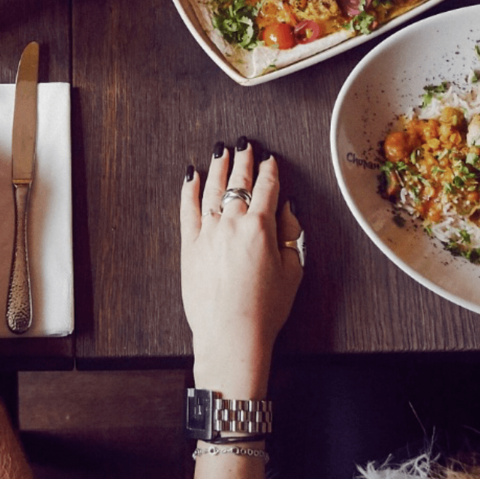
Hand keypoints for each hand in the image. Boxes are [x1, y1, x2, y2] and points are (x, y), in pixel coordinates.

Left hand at [180, 141, 302, 397]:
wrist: (231, 334)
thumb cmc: (265, 310)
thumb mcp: (292, 272)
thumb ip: (290, 237)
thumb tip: (286, 214)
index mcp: (262, 228)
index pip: (268, 189)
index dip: (270, 172)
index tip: (270, 160)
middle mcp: (233, 223)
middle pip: (239, 183)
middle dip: (243, 161)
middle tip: (245, 145)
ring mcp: (208, 232)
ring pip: (212, 190)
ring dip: (218, 168)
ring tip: (220, 151)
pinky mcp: (189, 246)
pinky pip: (187, 210)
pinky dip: (189, 190)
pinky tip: (190, 176)